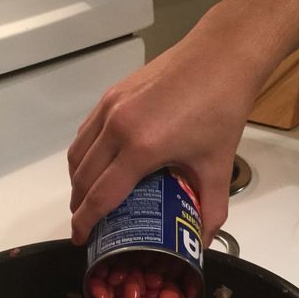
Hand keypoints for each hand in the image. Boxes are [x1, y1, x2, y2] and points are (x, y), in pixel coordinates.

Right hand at [67, 8, 274, 246]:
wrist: (221, 56)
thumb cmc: (222, 108)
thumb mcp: (218, 166)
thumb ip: (212, 209)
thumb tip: (203, 242)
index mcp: (142, 147)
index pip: (101, 195)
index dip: (86, 222)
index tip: (80, 239)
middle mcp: (117, 127)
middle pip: (83, 177)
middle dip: (79, 205)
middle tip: (86, 224)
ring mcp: (110, 107)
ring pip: (78, 153)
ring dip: (77, 180)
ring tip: (86, 199)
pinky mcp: (111, 94)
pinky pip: (85, 132)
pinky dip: (82, 154)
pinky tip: (95, 165)